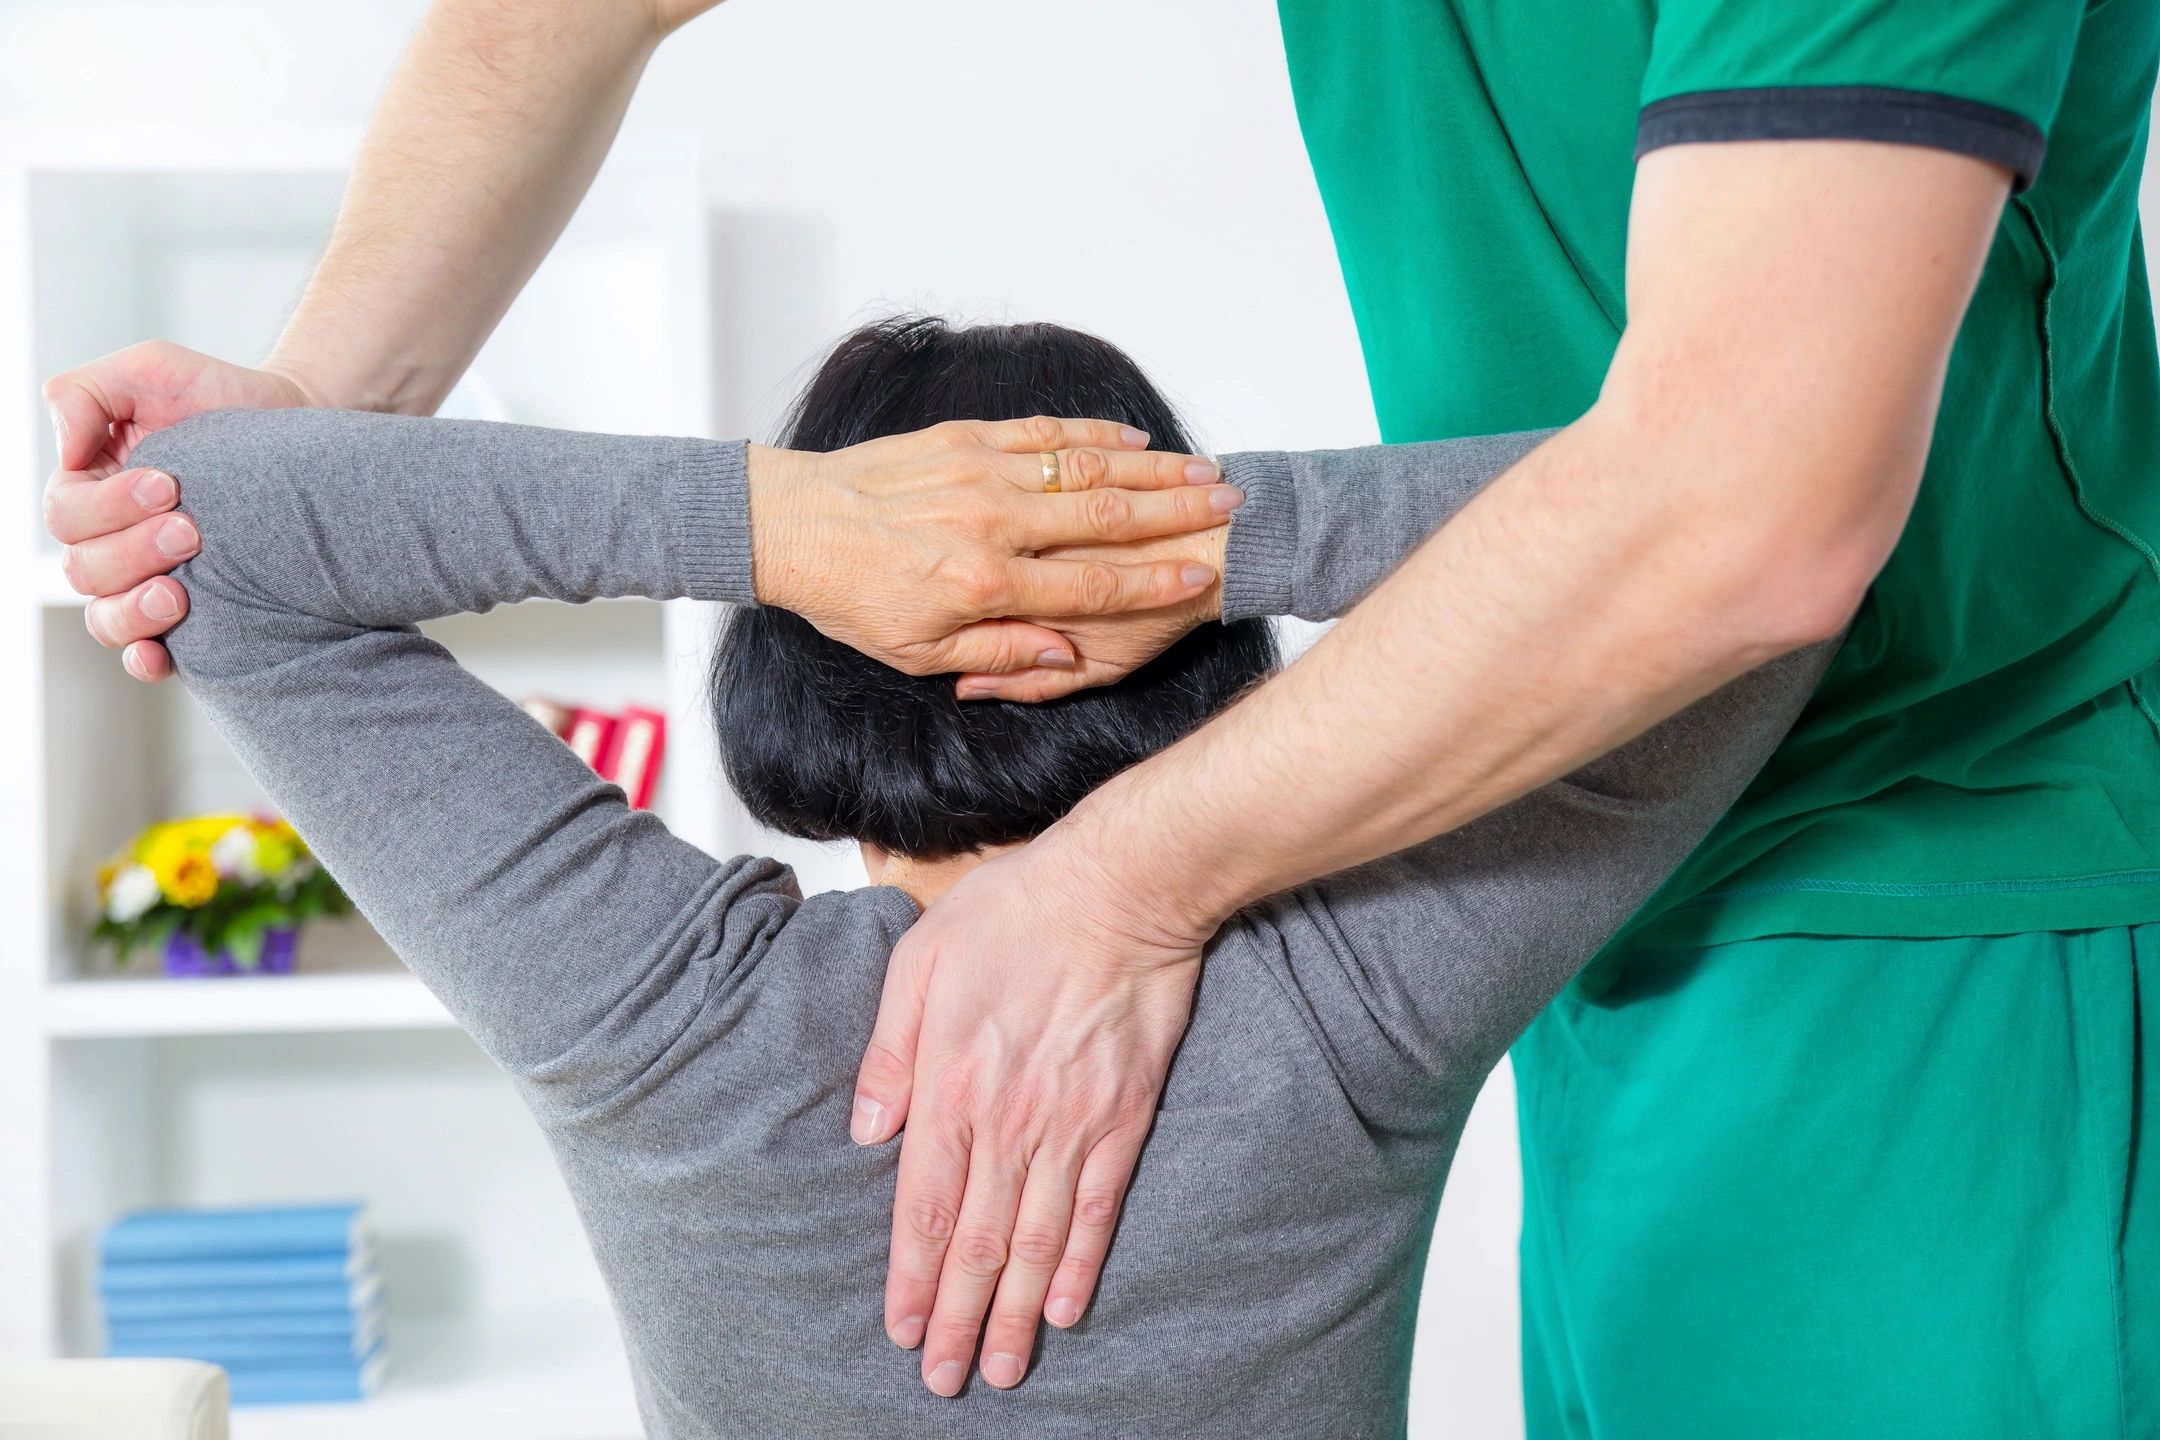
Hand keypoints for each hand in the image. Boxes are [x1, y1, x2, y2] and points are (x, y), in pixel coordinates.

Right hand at [42, 340, 322, 680]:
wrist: (302, 426)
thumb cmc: (222, 396)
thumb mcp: (149, 368)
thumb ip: (85, 392)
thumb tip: (63, 449)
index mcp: (90, 488)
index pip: (66, 516)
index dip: (108, 507)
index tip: (169, 484)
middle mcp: (110, 539)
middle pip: (84, 569)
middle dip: (133, 552)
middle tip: (191, 529)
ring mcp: (147, 578)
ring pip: (106, 617)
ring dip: (136, 609)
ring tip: (180, 592)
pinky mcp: (193, 609)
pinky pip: (147, 652)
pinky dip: (144, 659)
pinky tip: (162, 656)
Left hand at [747, 416, 1240, 676]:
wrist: (791, 525)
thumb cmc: (853, 596)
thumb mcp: (918, 652)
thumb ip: (998, 656)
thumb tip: (1059, 653)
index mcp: (984, 585)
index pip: (1092, 585)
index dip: (1156, 583)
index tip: (1204, 579)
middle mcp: (991, 525)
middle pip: (1106, 517)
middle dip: (1178, 514)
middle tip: (1232, 510)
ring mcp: (980, 474)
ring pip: (1084, 468)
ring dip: (1152, 470)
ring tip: (1204, 473)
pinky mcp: (964, 438)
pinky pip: (1042, 433)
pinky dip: (1092, 436)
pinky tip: (1131, 442)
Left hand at [852, 833, 1213, 1395]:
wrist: (1120, 888)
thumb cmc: (1015, 911)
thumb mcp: (918, 962)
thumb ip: (888, 1052)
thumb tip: (866, 1129)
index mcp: (951, 1087)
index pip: (923, 1211)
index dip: (913, 1281)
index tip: (903, 1331)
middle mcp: (1009, 1122)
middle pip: (977, 1245)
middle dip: (959, 1321)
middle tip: (945, 1380)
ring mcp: (1071, 1126)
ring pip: (1036, 1243)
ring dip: (1016, 1314)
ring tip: (1004, 1368)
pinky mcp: (1123, 1118)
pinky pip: (1098, 1209)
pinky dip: (1080, 1263)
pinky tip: (1066, 1307)